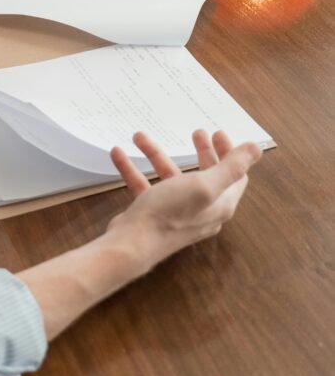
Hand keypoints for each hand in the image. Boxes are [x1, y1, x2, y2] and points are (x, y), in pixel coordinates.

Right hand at [107, 130, 262, 272]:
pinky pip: (145, 185)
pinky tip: (118, 154)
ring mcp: (177, 212)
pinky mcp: (153, 213)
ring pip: (170, 177)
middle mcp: (202, 209)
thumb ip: (232, 167)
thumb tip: (257, 148)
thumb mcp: (205, 185)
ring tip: (140, 136)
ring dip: (156, 154)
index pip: (235, 176)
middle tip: (196, 132)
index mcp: (220, 203)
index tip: (216, 133)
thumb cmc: (171, 212)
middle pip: (206, 175)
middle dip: (201, 151)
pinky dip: (133, 168)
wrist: (133, 243)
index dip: (230, 153)